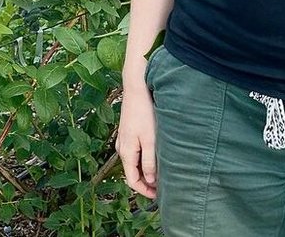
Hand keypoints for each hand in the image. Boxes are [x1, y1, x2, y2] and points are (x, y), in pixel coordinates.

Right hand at [117, 74, 157, 198]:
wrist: (136, 89)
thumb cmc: (144, 114)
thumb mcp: (150, 140)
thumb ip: (149, 162)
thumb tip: (150, 181)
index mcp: (126, 153)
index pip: (132, 181)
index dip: (145, 191)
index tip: (159, 196)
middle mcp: (122, 148)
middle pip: (132, 173)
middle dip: (146, 183)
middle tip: (163, 188)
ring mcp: (124, 140)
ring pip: (134, 163)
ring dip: (146, 171)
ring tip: (162, 173)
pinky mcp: (128, 133)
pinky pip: (135, 153)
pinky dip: (144, 160)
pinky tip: (156, 157)